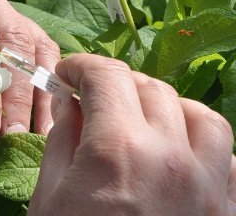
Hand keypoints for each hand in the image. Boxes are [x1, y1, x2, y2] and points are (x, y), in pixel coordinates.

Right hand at [28, 54, 235, 215]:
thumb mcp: (50, 194)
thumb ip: (62, 135)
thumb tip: (70, 99)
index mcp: (118, 151)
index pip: (106, 76)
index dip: (81, 66)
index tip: (66, 72)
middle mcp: (172, 158)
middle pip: (149, 87)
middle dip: (114, 83)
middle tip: (93, 96)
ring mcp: (210, 187)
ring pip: (198, 113)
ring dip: (165, 104)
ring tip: (139, 116)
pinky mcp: (228, 211)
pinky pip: (226, 155)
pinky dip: (200, 139)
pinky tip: (176, 151)